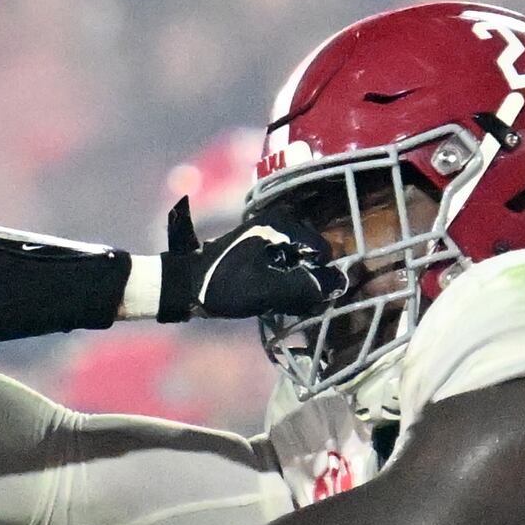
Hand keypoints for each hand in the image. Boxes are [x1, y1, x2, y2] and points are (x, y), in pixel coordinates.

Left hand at [155, 197, 342, 325]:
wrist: (184, 286)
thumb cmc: (223, 284)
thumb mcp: (268, 288)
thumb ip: (306, 286)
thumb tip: (340, 284)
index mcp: (280, 224)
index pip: (322, 251)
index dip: (319, 277)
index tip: (306, 296)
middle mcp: (276, 223)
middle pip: (310, 257)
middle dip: (306, 281)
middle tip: (290, 301)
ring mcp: (266, 235)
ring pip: (297, 263)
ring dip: (295, 284)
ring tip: (278, 301)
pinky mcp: (258, 249)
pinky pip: (283, 266)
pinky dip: (283, 282)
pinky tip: (270, 297)